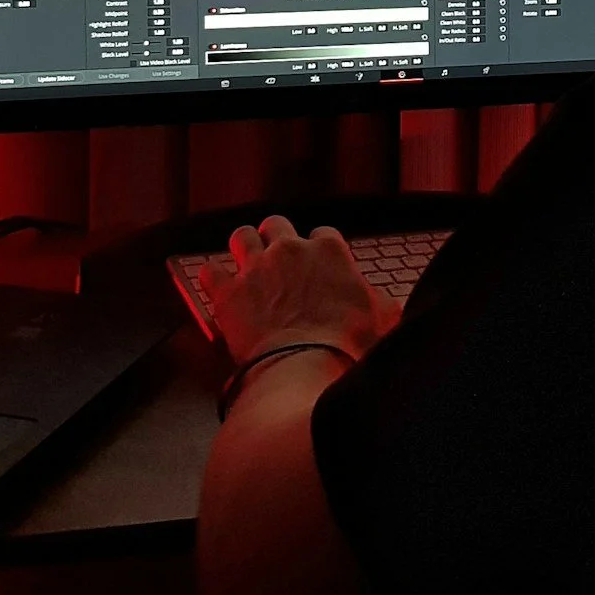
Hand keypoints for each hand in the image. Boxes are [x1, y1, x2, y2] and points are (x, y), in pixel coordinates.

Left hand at [200, 215, 397, 365]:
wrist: (306, 369)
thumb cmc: (347, 348)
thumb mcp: (383, 319)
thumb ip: (378, 300)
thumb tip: (381, 302)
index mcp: (329, 251)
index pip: (323, 234)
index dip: (319, 250)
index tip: (318, 265)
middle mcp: (289, 250)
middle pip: (276, 224)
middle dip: (277, 238)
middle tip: (279, 259)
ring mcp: (255, 268)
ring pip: (241, 236)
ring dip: (244, 247)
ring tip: (247, 263)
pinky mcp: (228, 293)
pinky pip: (210, 271)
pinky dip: (214, 278)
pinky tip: (220, 288)